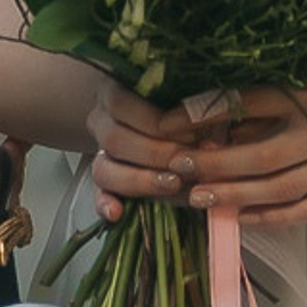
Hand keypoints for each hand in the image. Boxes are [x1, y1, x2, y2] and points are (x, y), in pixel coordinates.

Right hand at [83, 79, 225, 222]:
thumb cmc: (187, 112)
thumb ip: (198, 116)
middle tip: (188, 161)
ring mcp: (100, 154)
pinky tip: (117, 213)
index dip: (156, 121)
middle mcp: (101, 122)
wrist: (174, 127)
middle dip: (155, 153)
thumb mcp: (193, 104)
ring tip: (173, 183)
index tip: (192, 132)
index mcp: (115, 93)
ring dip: (140, 179)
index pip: (122, 104)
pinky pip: (96, 197)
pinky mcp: (104, 185)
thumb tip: (211, 139)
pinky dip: (105, 205)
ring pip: (103, 169)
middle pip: (114, 139)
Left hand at [166, 83, 306, 229]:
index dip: (208, 113)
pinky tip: (243, 218)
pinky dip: (272, 217)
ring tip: (200, 197)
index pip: (251, 102)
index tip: (170, 122)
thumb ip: (270, 97)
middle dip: (215, 164)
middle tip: (178, 167)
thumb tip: (216, 117)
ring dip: (236, 195)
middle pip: (261, 155)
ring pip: (280, 188)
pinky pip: (306, 209)